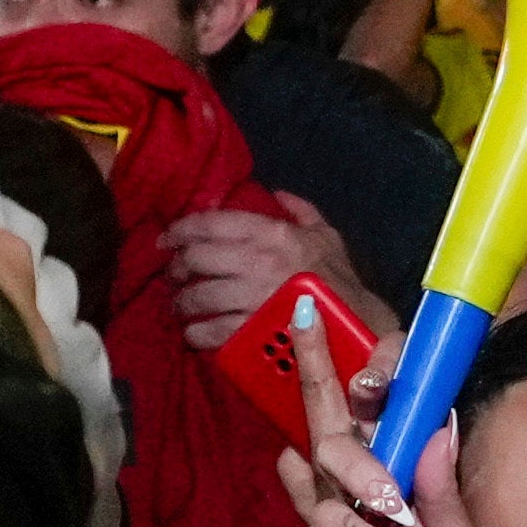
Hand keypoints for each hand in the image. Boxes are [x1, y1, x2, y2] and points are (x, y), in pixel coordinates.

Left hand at [159, 194, 360, 351]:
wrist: (359, 325)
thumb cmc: (341, 280)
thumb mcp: (327, 235)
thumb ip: (302, 210)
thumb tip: (277, 193)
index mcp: (273, 233)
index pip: (212, 223)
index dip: (181, 228)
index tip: (167, 237)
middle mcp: (258, 262)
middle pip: (197, 258)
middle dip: (178, 266)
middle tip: (175, 274)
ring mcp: (252, 298)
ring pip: (198, 296)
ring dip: (181, 302)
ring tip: (180, 305)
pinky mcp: (251, 332)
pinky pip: (210, 330)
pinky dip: (195, 332)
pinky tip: (193, 332)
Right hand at [271, 288, 490, 526]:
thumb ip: (441, 480)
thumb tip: (441, 414)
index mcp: (390, 463)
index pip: (364, 398)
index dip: (361, 370)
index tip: (373, 369)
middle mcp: (350, 483)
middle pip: (326, 432)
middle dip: (358, 461)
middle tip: (391, 498)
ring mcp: (325, 521)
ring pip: (320, 497)